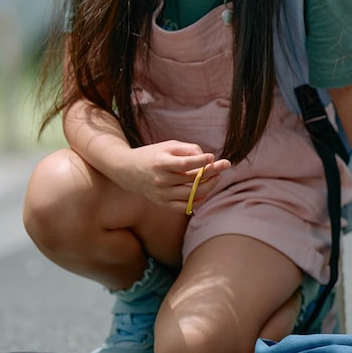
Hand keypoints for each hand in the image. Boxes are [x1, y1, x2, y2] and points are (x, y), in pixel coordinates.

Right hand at [110, 140, 229, 210]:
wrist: (127, 170)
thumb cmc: (153, 155)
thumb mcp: (169, 145)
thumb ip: (189, 149)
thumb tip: (208, 159)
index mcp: (161, 163)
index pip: (185, 164)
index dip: (202, 161)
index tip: (212, 157)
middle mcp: (160, 180)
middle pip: (192, 180)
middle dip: (212, 172)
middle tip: (225, 165)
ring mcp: (161, 194)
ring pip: (192, 194)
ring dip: (210, 186)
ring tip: (217, 177)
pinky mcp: (162, 203)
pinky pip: (185, 207)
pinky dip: (199, 200)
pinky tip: (206, 191)